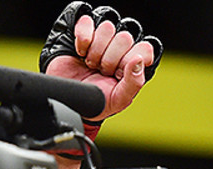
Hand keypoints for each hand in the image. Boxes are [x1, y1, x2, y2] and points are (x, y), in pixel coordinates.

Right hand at [40, 2, 161, 121]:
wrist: (67, 100)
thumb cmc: (95, 103)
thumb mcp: (118, 100)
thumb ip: (134, 83)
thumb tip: (139, 60)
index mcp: (133, 64)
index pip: (145, 48)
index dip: (130, 60)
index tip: (119, 74)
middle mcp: (120, 50)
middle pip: (125, 38)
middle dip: (110, 60)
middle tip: (102, 72)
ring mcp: (102, 40)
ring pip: (108, 28)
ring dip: (96, 50)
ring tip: (91, 64)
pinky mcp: (84, 33)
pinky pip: (87, 22)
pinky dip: (83, 39)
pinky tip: (81, 53)